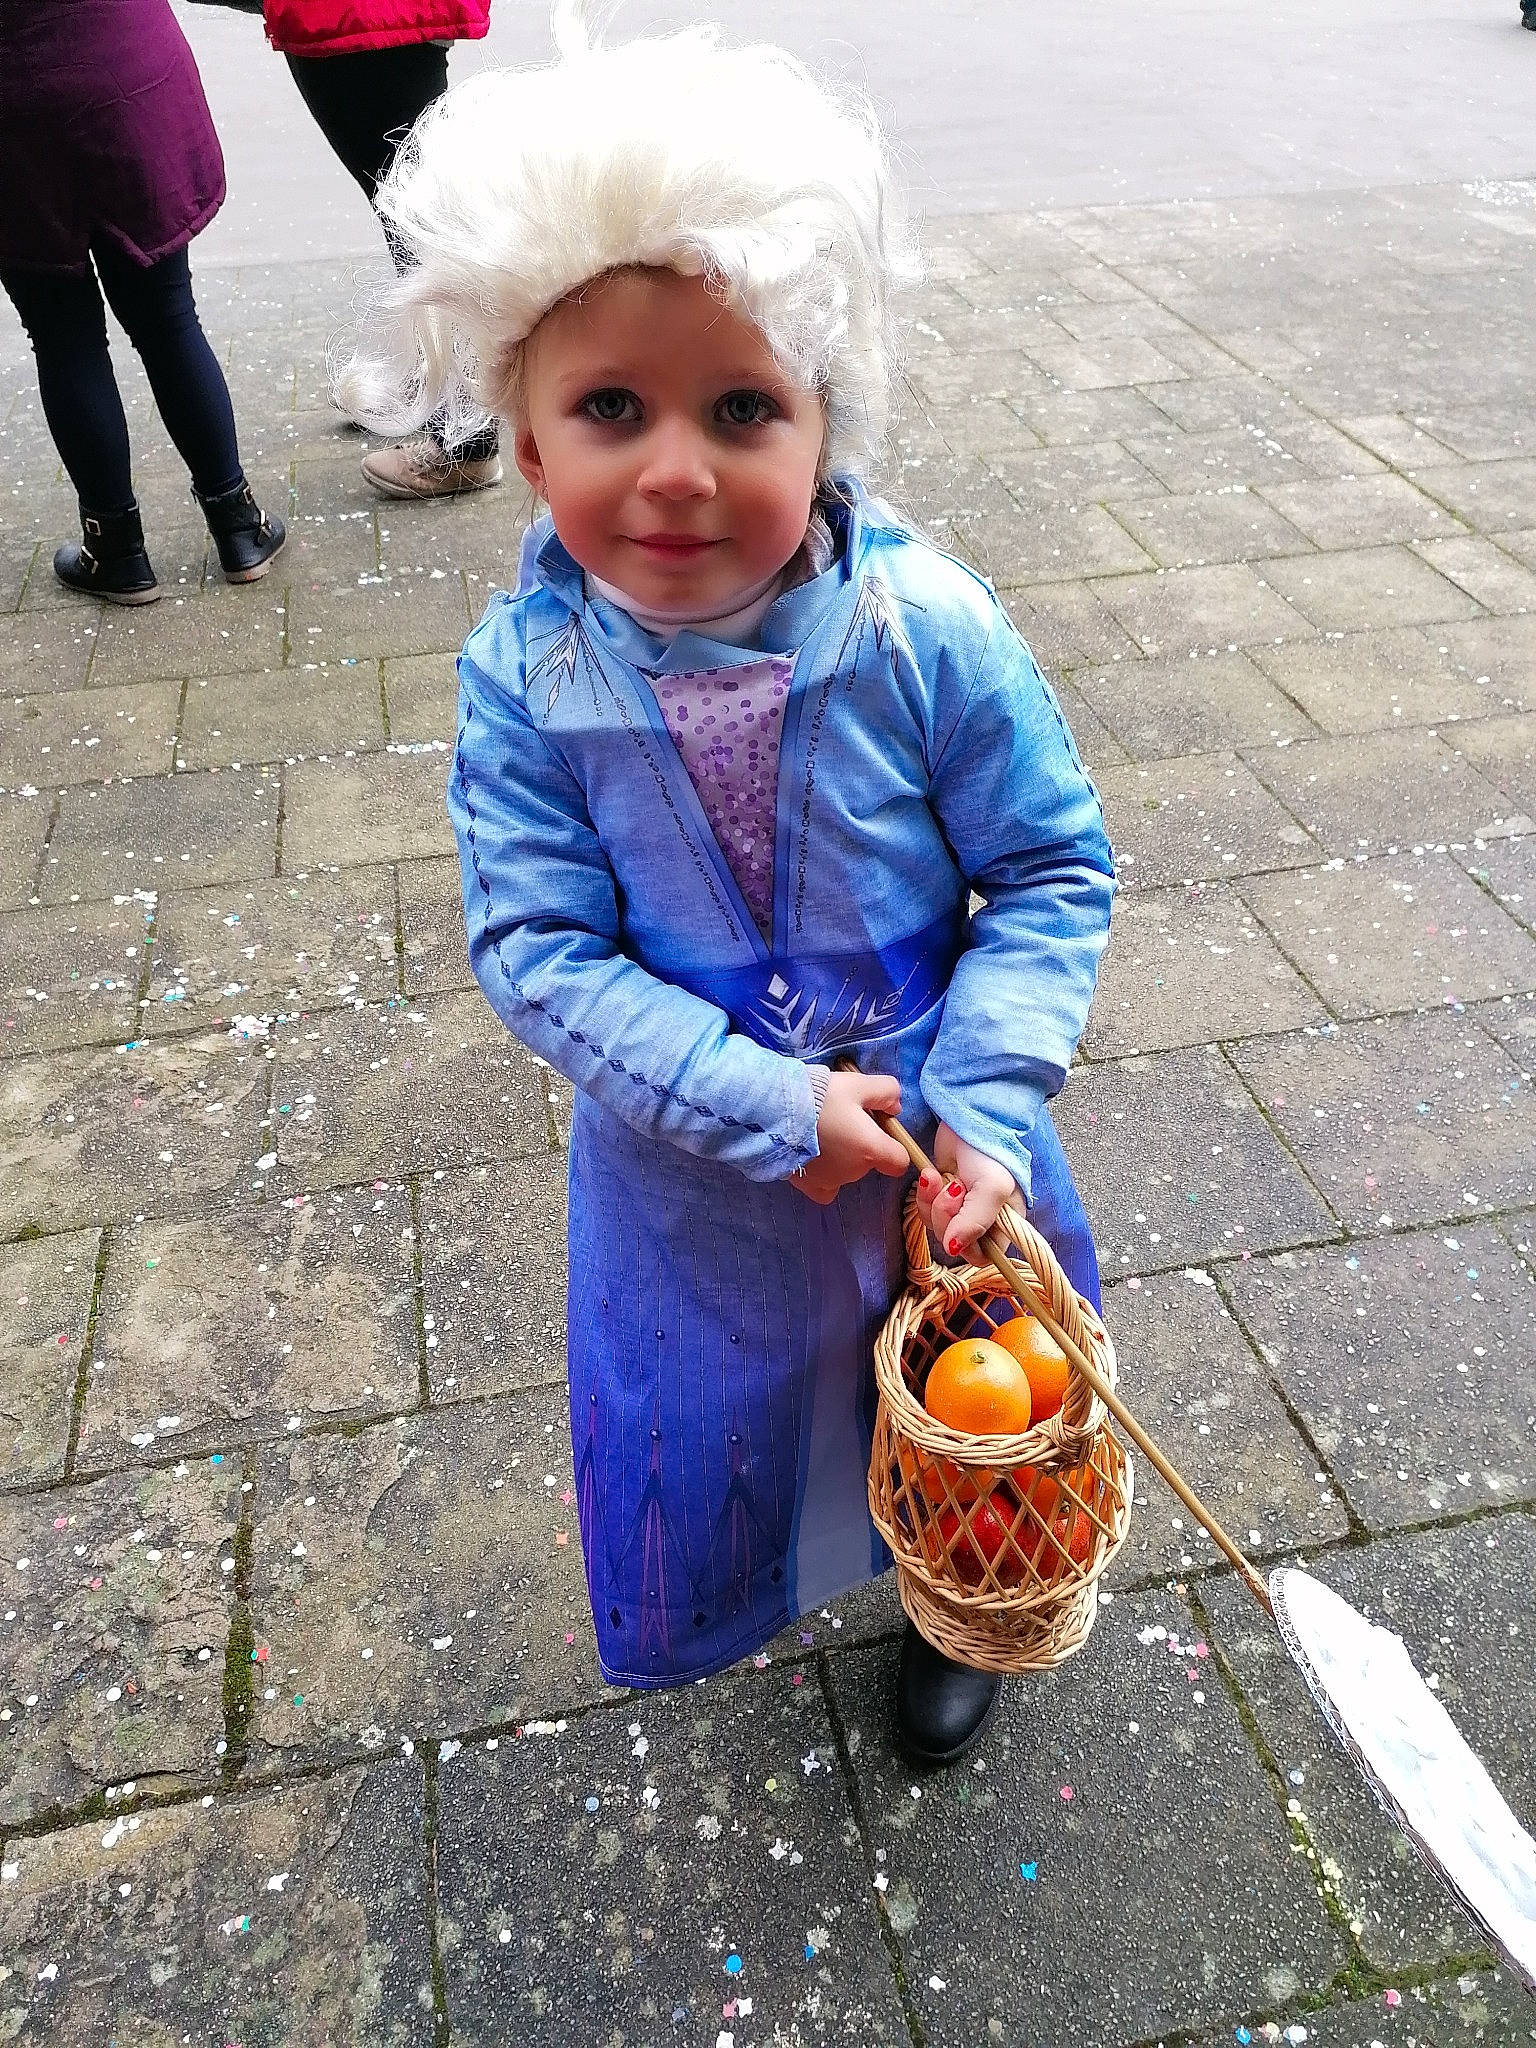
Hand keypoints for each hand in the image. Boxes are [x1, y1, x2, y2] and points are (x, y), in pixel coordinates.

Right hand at [789, 1070, 909, 1204]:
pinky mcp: (807, 1185)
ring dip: (841, 1155)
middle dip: (861, 1143)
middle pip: (869, 1162)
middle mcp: (854, 1171)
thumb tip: (895, 1108)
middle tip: (841, 1118)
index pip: (899, 1161)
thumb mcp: (859, 1084)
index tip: (879, 1128)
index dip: (894, 1145)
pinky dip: (824, 1176)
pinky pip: (825, 1188)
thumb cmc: (821, 1097)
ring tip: (820, 1130)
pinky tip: (816, 1158)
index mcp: (871, 1149)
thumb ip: (886, 1092)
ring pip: (846, 1171)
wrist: (775, 1111)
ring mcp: (830, 1181)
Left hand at [912, 1124, 1017, 1256]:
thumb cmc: (990, 1151)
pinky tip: (930, 1174)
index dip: (968, 1245)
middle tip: (953, 1188)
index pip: (983, 1256)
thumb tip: (953, 1248)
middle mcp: (982, 1220)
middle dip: (946, 1217)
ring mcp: (959, 1209)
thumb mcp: (992, 1187)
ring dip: (933, 1203)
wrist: (968, 1118)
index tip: (961, 1223)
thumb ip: (976, 1221)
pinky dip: (923, 1193)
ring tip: (940, 1178)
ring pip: (936, 1227)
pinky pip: (923, 1210)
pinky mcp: (939, 1195)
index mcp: (1005, 1223)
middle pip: (955, 1244)